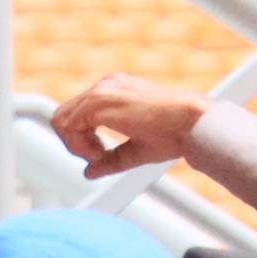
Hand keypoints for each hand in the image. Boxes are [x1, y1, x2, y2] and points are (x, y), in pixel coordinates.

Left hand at [51, 74, 214, 178]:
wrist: (195, 123)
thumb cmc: (178, 133)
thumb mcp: (137, 148)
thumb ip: (111, 159)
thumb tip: (89, 172)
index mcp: (115, 90)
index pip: (79, 115)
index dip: (84, 140)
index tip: (102, 155)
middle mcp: (106, 86)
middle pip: (64, 116)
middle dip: (76, 143)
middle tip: (99, 157)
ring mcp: (101, 91)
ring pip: (61, 121)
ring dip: (77, 145)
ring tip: (101, 155)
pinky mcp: (98, 101)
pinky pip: (69, 126)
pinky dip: (80, 145)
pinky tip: (102, 153)